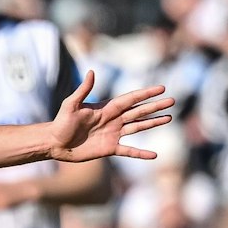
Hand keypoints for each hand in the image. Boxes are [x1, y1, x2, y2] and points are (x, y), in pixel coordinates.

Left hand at [44, 73, 172, 163]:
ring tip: (169, 118)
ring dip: (153, 123)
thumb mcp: (71, 104)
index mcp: (106, 108)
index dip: (145, 94)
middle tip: (172, 101)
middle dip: (155, 106)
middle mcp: (113, 119)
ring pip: (138, 127)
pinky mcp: (110, 149)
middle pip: (139, 111)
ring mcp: (113, 134)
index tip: (161, 88)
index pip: (130, 99)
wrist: (55, 143)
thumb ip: (83, 90)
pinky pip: (129, 151)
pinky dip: (141, 153)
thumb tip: (91, 72)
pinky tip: (154, 155)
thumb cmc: (60, 122)